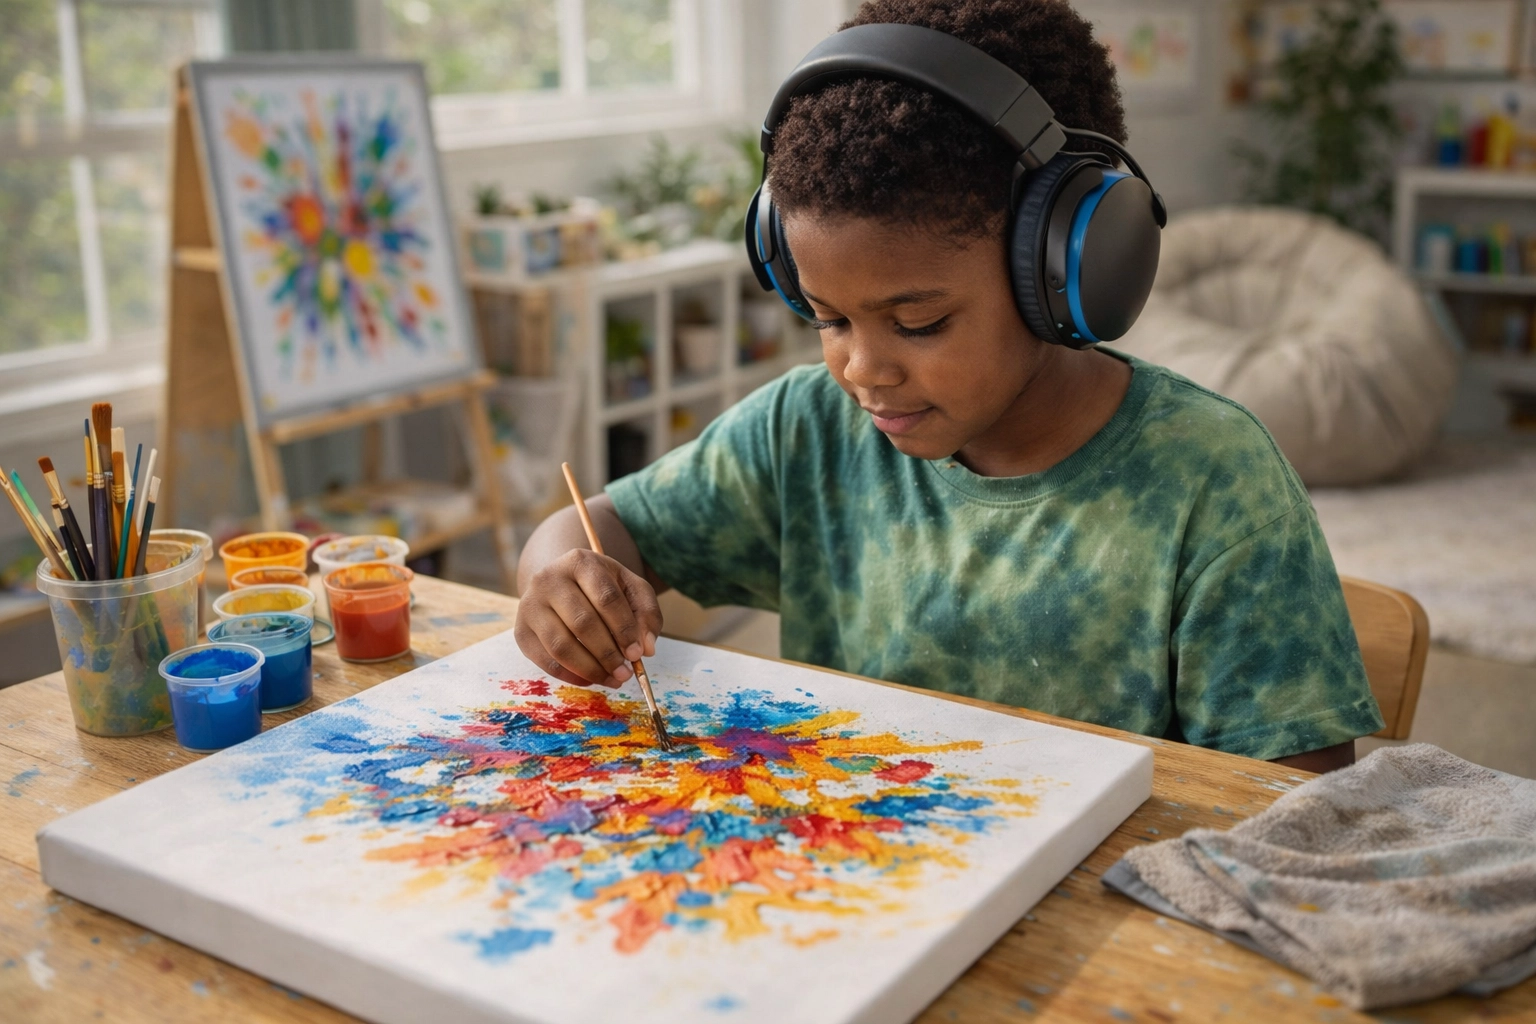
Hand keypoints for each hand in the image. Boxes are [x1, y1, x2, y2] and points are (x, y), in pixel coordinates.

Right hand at [514, 548, 662, 687]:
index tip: (638, 653)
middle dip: (608, 653)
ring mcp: (530, 605)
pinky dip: (571, 676)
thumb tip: (646, 648)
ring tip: (613, 679)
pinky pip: (546, 662)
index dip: (625, 629)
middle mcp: (548, 579)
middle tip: (626, 672)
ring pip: (561, 646)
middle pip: (582, 622)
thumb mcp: (628, 587)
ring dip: (591, 669)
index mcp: (580, 562)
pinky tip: (591, 679)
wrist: (560, 584)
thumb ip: (646, 613)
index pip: (606, 598)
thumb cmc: (600, 587)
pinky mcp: (521, 631)